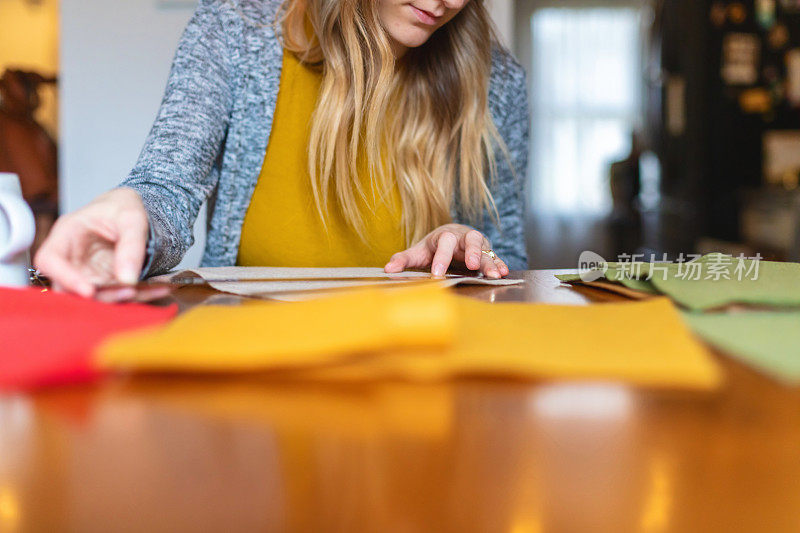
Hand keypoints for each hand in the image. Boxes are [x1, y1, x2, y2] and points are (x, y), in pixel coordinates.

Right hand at [34, 187, 149, 298]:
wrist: (131, 210)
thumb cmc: (123, 206)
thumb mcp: (131, 217)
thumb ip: (131, 244)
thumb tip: (127, 279)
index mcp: (67, 234)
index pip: (50, 260)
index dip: (64, 277)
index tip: (88, 290)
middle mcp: (72, 258)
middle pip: (70, 287)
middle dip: (99, 295)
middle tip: (129, 292)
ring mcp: (87, 273)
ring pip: (95, 296)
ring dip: (121, 299)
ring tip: (150, 289)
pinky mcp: (105, 282)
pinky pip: (117, 294)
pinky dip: (139, 296)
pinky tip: (159, 289)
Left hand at [384, 224, 508, 278]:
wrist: (451, 237)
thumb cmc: (432, 247)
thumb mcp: (417, 252)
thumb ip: (403, 259)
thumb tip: (387, 269)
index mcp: (444, 236)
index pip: (444, 243)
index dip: (441, 258)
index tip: (437, 275)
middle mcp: (463, 238)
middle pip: (470, 239)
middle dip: (473, 252)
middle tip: (473, 266)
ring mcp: (477, 245)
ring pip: (486, 249)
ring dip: (490, 262)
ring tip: (495, 275)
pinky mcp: (486, 253)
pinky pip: (495, 257)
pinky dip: (499, 264)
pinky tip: (504, 273)